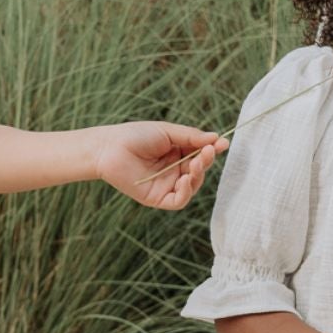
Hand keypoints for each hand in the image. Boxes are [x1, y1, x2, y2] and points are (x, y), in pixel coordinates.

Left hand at [94, 122, 227, 209]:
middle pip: (199, 170)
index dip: (212, 150)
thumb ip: (191, 137)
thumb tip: (217, 138)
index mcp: (177, 153)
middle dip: (205, 161)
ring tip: (195, 163)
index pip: (200, 154)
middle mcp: (174, 170)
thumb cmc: (135, 136)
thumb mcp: (167, 132)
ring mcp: (167, 185)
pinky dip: (186, 191)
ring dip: (198, 175)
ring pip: (193, 186)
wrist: (109, 148)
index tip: (223, 143)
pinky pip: (179, 200)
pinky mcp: (158, 198)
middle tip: (208, 152)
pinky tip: (185, 179)